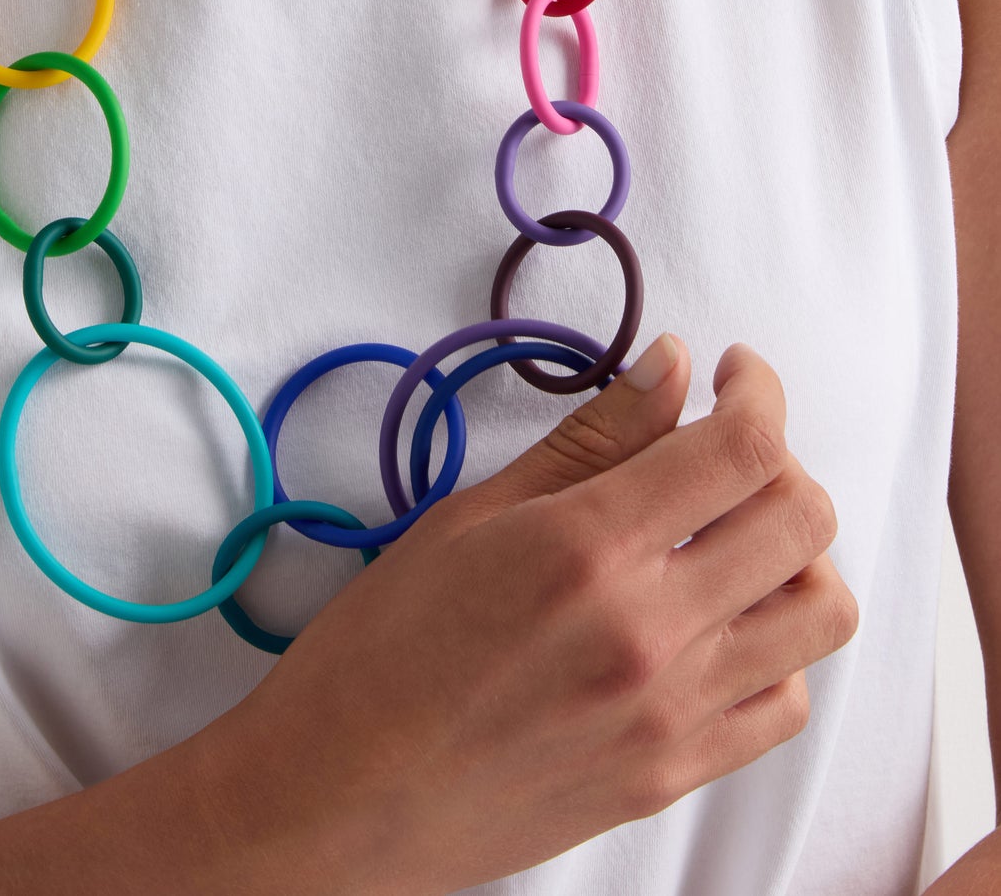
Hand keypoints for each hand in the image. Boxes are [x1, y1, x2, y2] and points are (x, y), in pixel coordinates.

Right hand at [213, 337, 857, 895]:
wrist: (342, 797)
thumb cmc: (382, 648)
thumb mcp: (470, 516)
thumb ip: (588, 440)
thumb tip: (670, 366)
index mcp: (588, 549)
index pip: (742, 446)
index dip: (755, 387)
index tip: (726, 371)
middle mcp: (650, 632)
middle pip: (804, 517)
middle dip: (778, 457)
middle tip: (720, 446)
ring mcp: (673, 714)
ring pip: (822, 610)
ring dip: (796, 553)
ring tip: (731, 535)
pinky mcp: (674, 774)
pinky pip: (788, 701)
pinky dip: (777, 646)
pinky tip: (717, 620)